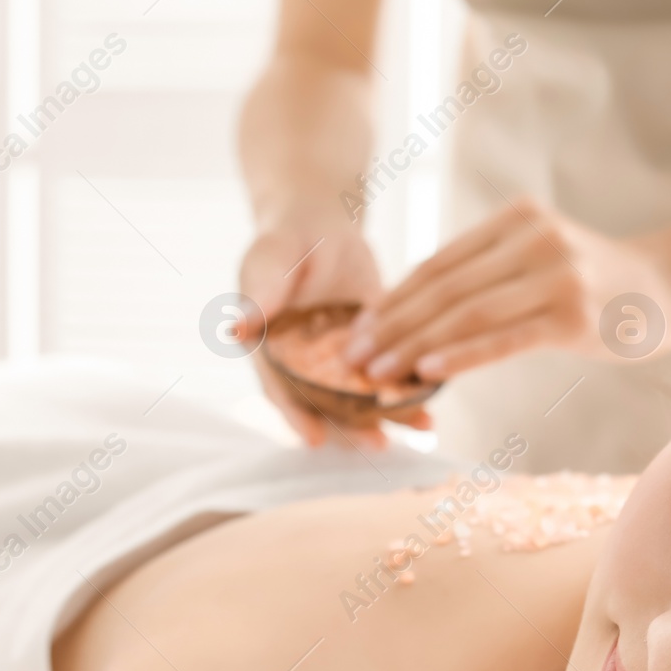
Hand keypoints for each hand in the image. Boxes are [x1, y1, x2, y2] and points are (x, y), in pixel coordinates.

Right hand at [239, 220, 429, 450]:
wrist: (321, 227)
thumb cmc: (286, 241)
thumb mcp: (269, 260)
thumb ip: (259, 292)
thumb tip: (235, 326)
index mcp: (272, 353)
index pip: (282, 391)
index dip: (297, 416)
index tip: (314, 439)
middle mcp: (307, 367)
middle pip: (328, 407)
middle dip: (353, 428)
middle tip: (378, 444)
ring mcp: (342, 363)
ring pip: (364, 398)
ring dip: (391, 415)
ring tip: (422, 427)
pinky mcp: (375, 350)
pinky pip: (393, 373)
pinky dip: (412, 387)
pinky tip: (435, 398)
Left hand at [341, 197, 670, 383]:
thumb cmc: (601, 285)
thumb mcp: (544, 258)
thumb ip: (493, 272)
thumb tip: (424, 313)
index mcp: (517, 220)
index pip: (439, 264)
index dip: (393, 300)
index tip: (357, 331)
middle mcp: (533, 239)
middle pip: (444, 288)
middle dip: (391, 326)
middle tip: (352, 358)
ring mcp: (555, 276)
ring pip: (465, 314)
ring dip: (412, 346)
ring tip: (376, 373)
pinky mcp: (573, 316)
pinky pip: (503, 338)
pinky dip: (460, 355)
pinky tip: (427, 372)